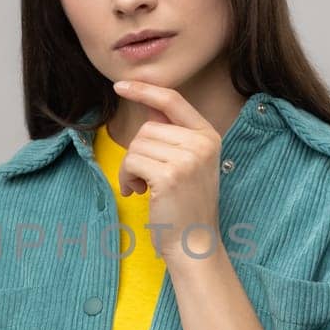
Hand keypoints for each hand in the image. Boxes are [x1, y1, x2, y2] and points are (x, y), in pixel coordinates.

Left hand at [110, 79, 223, 265]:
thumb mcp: (187, 163)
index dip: (145, 89)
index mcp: (209, 136)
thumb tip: (149, 103)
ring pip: (137, 145)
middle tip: (145, 179)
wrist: (195, 244)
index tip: (120, 85)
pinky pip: (132, 161)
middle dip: (138, 153)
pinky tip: (137, 192)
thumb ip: (171, 134)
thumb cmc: (186, 206)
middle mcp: (202, 144)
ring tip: (143, 187)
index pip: (173, 100)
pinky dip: (127, 177)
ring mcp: (188, 159)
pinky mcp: (170, 176)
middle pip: (148, 128)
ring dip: (131, 168)